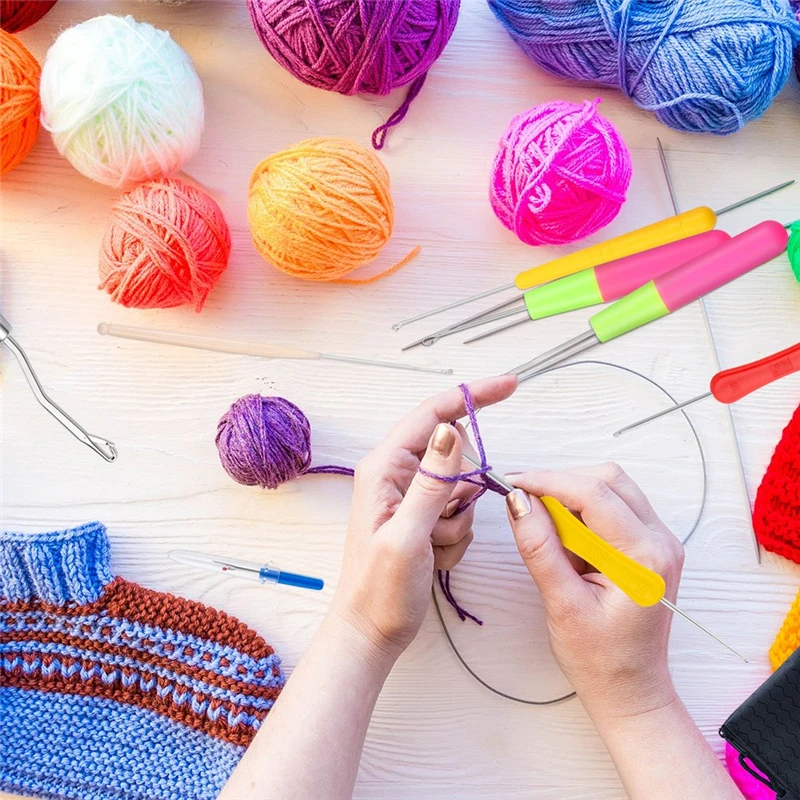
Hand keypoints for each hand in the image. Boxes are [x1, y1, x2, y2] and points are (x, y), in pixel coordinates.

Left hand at [330, 375, 517, 663]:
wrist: (372, 632)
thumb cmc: (379, 589)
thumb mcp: (408, 535)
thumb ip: (431, 482)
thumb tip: (452, 430)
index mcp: (384, 468)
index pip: (433, 415)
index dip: (472, 396)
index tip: (510, 385)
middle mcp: (397, 475)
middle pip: (455, 456)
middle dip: (461, 491)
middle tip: (440, 525)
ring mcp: (411, 497)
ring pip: (462, 488)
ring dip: (457, 521)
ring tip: (430, 547)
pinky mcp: (423, 518)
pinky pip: (460, 513)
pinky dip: (455, 537)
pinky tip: (432, 557)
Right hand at [505, 463, 684, 719]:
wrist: (631, 690)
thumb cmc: (599, 659)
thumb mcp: (561, 605)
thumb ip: (540, 548)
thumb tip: (517, 500)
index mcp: (645, 557)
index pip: (594, 494)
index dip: (548, 481)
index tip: (512, 482)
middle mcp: (661, 540)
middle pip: (608, 480)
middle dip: (560, 483)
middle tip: (522, 502)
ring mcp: (658, 540)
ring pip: (611, 487)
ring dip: (571, 494)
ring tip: (543, 525)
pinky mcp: (647, 544)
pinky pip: (613, 506)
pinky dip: (582, 509)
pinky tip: (563, 536)